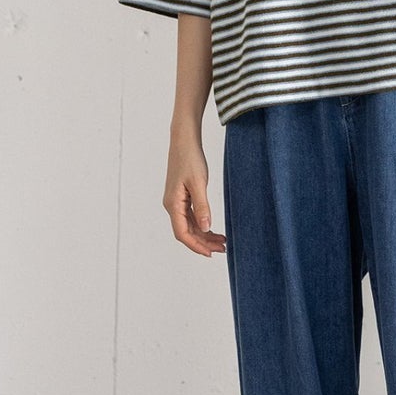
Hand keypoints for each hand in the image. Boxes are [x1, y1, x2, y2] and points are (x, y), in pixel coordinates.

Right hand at [164, 136, 226, 256]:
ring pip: (190, 226)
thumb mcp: (199, 183)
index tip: (211, 254)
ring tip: (222, 241)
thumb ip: (202, 206)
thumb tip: (205, 228)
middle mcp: (172, 205)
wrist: (184, 141)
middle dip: (203, 243)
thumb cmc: (190, 159)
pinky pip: (191, 217)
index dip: (196, 246)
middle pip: (186, 232)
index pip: (182, 233)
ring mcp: (176, 202)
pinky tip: (213, 228)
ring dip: (204, 235)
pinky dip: (202, 224)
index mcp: (173, 204)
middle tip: (223, 249)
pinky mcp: (182, 197)